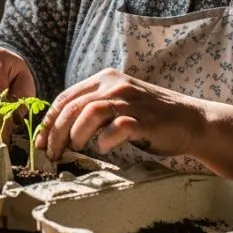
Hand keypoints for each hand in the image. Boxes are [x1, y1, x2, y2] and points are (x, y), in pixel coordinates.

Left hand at [38, 68, 206, 161]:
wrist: (191, 120)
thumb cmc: (150, 117)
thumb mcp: (118, 103)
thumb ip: (93, 108)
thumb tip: (59, 130)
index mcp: (105, 79)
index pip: (66, 97)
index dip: (49, 121)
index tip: (41, 142)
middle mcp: (115, 85)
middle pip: (73, 106)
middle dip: (57, 133)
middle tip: (52, 154)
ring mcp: (131, 101)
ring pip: (91, 112)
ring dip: (77, 135)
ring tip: (75, 150)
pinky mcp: (145, 119)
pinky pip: (118, 127)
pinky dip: (105, 140)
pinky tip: (104, 148)